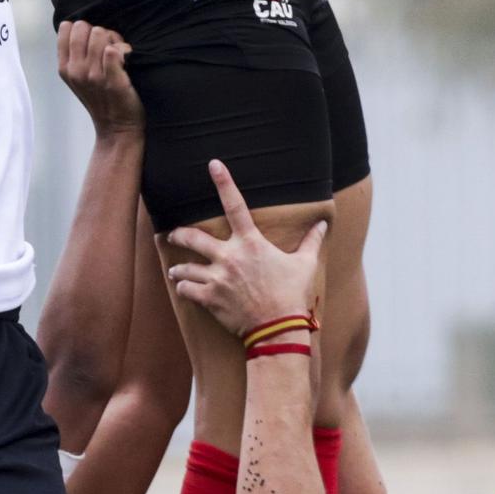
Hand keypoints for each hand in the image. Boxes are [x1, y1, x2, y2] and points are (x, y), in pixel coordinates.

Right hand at [56, 21, 143, 135]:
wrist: (117, 127)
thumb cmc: (100, 98)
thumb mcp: (77, 77)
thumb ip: (75, 53)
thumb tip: (83, 25)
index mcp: (65, 67)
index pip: (67, 27)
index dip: (83, 29)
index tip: (93, 42)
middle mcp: (76, 70)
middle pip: (85, 27)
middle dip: (99, 32)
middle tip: (109, 48)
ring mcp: (94, 76)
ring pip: (101, 33)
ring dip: (114, 40)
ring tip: (120, 55)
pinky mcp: (114, 81)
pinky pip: (115, 50)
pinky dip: (124, 50)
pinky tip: (127, 60)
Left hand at [164, 159, 328, 337]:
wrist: (278, 328)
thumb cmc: (292, 296)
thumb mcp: (304, 265)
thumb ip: (311, 242)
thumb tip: (323, 224)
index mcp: (251, 244)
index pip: (235, 205)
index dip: (224, 182)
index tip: (213, 165)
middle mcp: (230, 257)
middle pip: (193, 237)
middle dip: (178, 234)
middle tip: (171, 234)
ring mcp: (217, 278)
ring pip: (185, 266)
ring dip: (177, 267)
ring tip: (174, 269)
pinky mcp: (210, 298)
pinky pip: (186, 289)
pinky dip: (183, 287)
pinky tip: (182, 287)